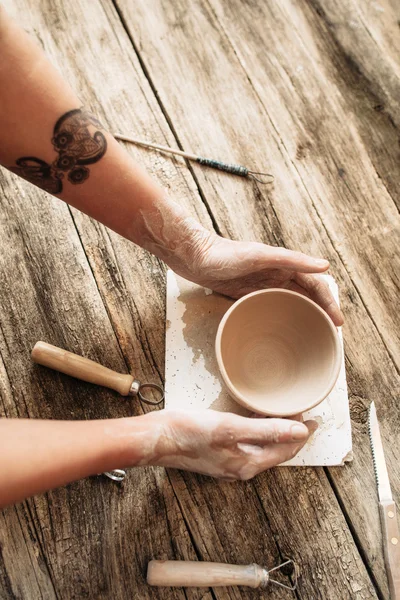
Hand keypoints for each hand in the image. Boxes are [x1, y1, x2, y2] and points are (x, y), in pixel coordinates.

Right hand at [142, 410, 317, 479]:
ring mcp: (228, 462)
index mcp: (248, 463)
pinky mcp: (218, 454)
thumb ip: (266, 430)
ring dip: (277, 433)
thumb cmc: (189, 432)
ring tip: (285, 416)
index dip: (302, 435)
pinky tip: (256, 419)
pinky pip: (248, 445)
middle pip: (276, 452)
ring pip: (263, 449)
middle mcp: (241, 467)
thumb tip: (299, 432)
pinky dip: (259, 433)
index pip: (286, 451)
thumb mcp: (230, 427)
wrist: (156, 439)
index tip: (315, 420)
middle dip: (292, 436)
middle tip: (303, 415)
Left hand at [184, 233, 343, 325]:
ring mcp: (265, 286)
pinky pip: (275, 308)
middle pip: (308, 296)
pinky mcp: (250, 295)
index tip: (338, 322)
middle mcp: (279, 275)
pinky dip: (286, 318)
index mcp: (285, 264)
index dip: (329, 303)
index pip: (315, 286)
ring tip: (315, 335)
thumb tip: (324, 266)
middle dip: (321, 312)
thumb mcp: (260, 256)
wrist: (196, 259)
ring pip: (293, 303)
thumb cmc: (227, 255)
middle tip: (330, 334)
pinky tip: (287, 331)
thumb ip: (292, 259)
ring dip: (306, 316)